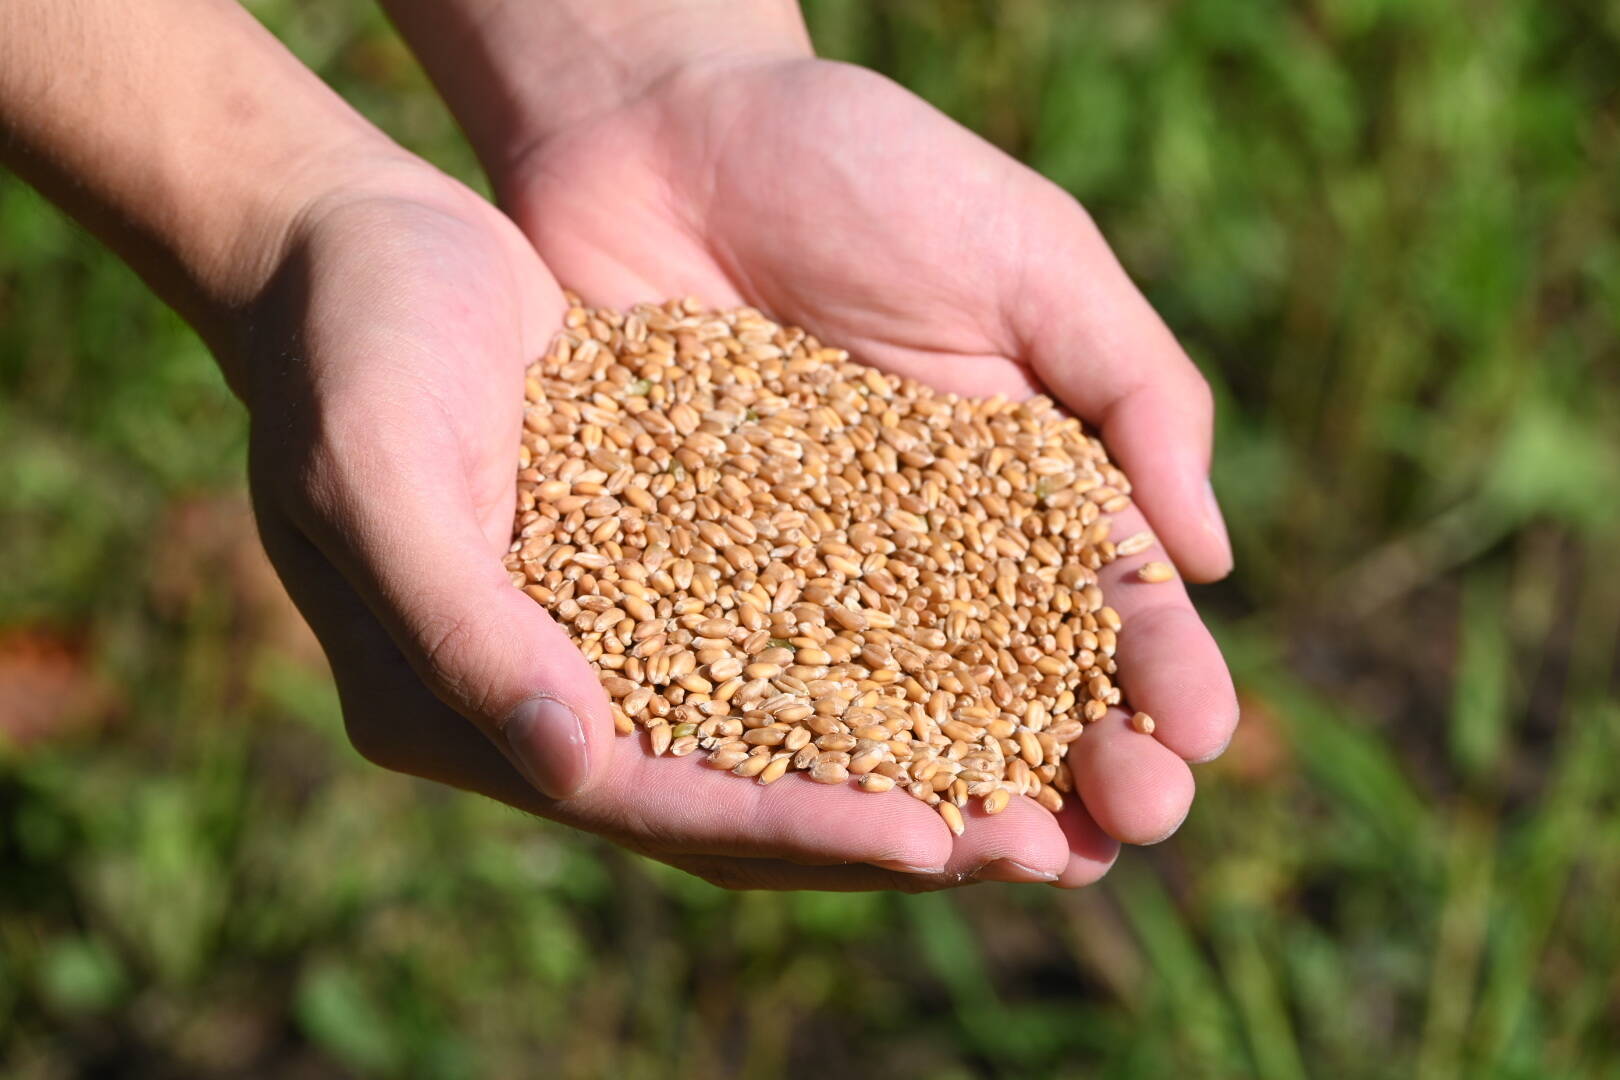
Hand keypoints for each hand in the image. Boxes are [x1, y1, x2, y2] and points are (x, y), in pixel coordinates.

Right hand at [242, 164, 993, 891]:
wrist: (362, 243)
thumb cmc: (346, 344)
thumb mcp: (375, 473)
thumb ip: (459, 626)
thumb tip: (573, 767)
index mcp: (461, 708)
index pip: (647, 801)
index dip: (787, 826)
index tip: (927, 842)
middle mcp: (546, 697)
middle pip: (732, 799)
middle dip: (880, 829)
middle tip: (1037, 851)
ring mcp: (608, 637)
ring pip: (775, 731)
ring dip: (903, 763)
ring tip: (1040, 787)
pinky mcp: (661, 566)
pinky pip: (783, 632)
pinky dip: (875, 659)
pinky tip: (983, 659)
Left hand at [488, 56, 1240, 885]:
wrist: (662, 130)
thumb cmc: (863, 168)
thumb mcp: (1028, 254)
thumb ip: (1130, 389)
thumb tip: (1209, 560)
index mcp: (1023, 482)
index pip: (1107, 600)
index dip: (1162, 672)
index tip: (1204, 735)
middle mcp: (923, 553)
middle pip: (1016, 686)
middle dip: (1080, 762)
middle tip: (1126, 827)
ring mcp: (808, 577)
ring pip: (895, 716)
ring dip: (958, 793)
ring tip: (1007, 858)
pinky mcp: (691, 581)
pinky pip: (746, 681)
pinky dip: (795, 752)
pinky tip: (839, 815)